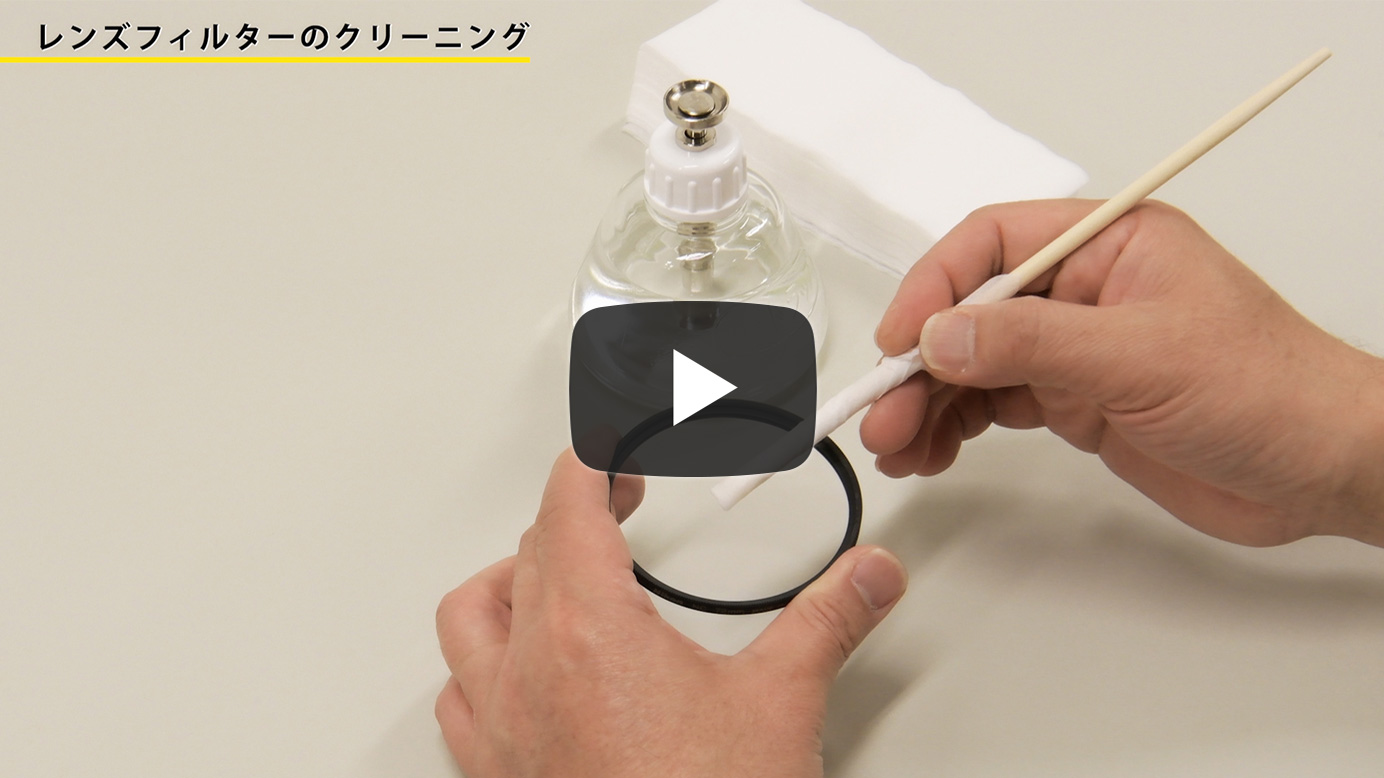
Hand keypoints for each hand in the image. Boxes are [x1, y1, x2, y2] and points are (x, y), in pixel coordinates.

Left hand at [435, 449, 907, 777]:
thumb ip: (829, 620)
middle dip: (575, 512)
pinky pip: (460, 699)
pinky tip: (517, 671)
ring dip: (509, 581)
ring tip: (552, 572)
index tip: (615, 445)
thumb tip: (869, 576)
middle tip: (619, 502)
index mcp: (589, 630)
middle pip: (529, 550)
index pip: (567, 504)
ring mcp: (504, 730)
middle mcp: (529, 672)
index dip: (594, 459)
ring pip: (470, 619)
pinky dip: (482, 665)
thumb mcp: (782, 702)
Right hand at [862, 199, 1383, 546]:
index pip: (993, 244)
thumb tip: (942, 335)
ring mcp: (1077, 349)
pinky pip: (995, 404)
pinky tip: (931, 450)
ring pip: (975, 363)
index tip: (901, 338)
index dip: (935, 286)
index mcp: (1107, 245)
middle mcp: (1084, 290)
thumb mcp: (1141, 356)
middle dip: (921, 361)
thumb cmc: (1270, 389)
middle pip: (971, 310)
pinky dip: (956, 426)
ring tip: (897, 445)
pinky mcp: (1078, 402)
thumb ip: (1032, 342)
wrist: (1320, 469)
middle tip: (884, 411)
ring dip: (928, 401)